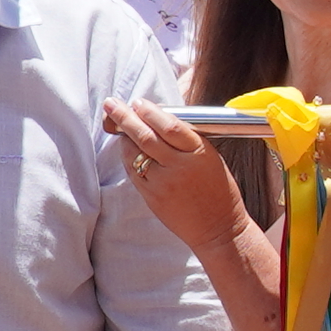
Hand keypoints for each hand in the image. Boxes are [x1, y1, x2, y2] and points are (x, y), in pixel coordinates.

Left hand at [102, 98, 260, 258]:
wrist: (218, 228)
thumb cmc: (218, 190)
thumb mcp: (210, 158)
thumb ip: (186, 140)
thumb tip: (158, 119)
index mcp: (199, 153)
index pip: (169, 126)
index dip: (150, 111)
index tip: (139, 102)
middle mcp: (179, 167)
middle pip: (146, 136)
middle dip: (125, 117)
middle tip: (111, 104)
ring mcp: (163, 183)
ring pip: (135, 154)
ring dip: (123, 136)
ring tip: (116, 123)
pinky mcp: (152, 197)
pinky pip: (133, 171)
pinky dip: (127, 156)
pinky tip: (126, 147)